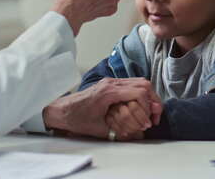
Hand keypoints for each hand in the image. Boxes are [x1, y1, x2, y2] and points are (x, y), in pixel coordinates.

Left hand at [43, 78, 161, 138]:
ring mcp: (111, 81)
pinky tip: (139, 106)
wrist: (60, 110)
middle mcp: (112, 83)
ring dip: (147, 96)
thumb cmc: (76, 118)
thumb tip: (140, 132)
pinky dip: (139, 94)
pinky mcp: (110, 84)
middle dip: (153, 100)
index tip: (150, 121)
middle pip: (143, 83)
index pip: (139, 91)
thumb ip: (120, 129)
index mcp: (109, 92)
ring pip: (139, 82)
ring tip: (149, 112)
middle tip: (155, 115)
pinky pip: (131, 84)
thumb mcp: (99, 129)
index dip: (149, 106)